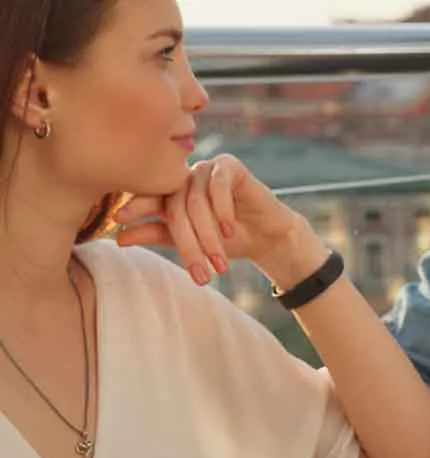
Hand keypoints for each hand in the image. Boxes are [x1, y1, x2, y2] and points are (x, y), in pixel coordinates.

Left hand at [115, 154, 323, 288]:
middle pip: (176, 207)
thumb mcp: (189, 242)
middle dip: (189, 244)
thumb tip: (118, 238)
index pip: (150, 197)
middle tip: (199, 274)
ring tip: (220, 262)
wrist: (266, 236)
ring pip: (197, 201)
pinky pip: (219, 185)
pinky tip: (229, 229)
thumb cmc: (227, 240)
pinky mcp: (230, 166)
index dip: (136, 206)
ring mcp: (207, 169)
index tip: (119, 218)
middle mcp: (186, 177)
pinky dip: (222, 210)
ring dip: (209, 235)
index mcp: (171, 192)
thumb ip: (156, 234)